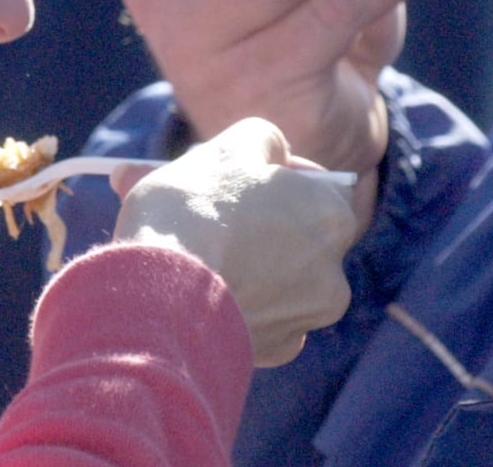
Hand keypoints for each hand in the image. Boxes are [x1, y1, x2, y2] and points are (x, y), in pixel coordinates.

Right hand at [112, 117, 356, 366]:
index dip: (279, 175)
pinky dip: (239, 305)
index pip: (321, 184)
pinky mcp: (277, 352)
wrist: (158, 301)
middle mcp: (334, 269)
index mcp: (332, 214)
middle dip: (258, 221)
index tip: (242, 176)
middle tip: (207, 209)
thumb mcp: (228, 148)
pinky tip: (202, 292)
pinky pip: (263, 317)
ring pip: (279, 278)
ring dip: (247, 264)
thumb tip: (269, 150)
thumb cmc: (193, 212)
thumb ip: (263, 140)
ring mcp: (307, 316)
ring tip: (194, 250)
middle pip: (298, 233)